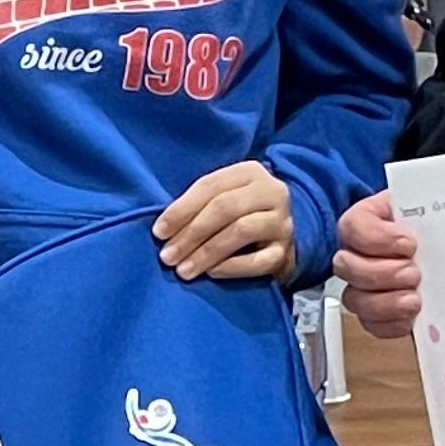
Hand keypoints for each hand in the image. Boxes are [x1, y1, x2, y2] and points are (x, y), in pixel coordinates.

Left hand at [156, 160, 295, 281]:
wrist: (282, 237)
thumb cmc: (240, 215)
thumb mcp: (224, 198)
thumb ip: (199, 204)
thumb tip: (163, 230)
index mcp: (250, 172)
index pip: (210, 185)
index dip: (181, 209)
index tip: (158, 232)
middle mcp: (271, 192)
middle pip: (225, 207)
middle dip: (191, 233)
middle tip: (167, 255)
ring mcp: (281, 222)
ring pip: (241, 231)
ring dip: (206, 252)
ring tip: (183, 269)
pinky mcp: (285, 251)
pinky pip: (257, 261)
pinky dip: (231, 267)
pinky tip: (211, 273)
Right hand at [331, 190, 421, 335]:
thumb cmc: (438, 225)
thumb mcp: (433, 208)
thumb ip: (431, 214)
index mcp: (369, 220)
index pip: (352, 227)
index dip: (377, 239)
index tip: (409, 244)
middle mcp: (359, 253)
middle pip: (345, 266)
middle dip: (382, 273)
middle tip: (413, 273)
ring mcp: (365, 285)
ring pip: (354, 299)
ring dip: (385, 303)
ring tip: (415, 300)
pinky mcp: (378, 313)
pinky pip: (370, 325)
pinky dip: (390, 324)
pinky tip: (411, 317)